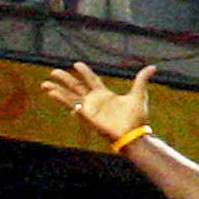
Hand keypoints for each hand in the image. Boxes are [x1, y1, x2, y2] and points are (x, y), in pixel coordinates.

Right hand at [42, 61, 156, 142]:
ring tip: (45, 84)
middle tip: (54, 71)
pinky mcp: (87, 116)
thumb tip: (153, 67)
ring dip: (57, 90)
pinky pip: (72, 106)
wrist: (134, 134)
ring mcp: (90, 109)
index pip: (92, 80)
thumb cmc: (137, 118)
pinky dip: (62, 100)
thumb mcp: (139, 95)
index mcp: (105, 95)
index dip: (84, 72)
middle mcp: (95, 101)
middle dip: (65, 79)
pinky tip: (52, 93)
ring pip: (70, 96)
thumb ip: (142, 80)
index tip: (76, 64)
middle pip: (76, 86)